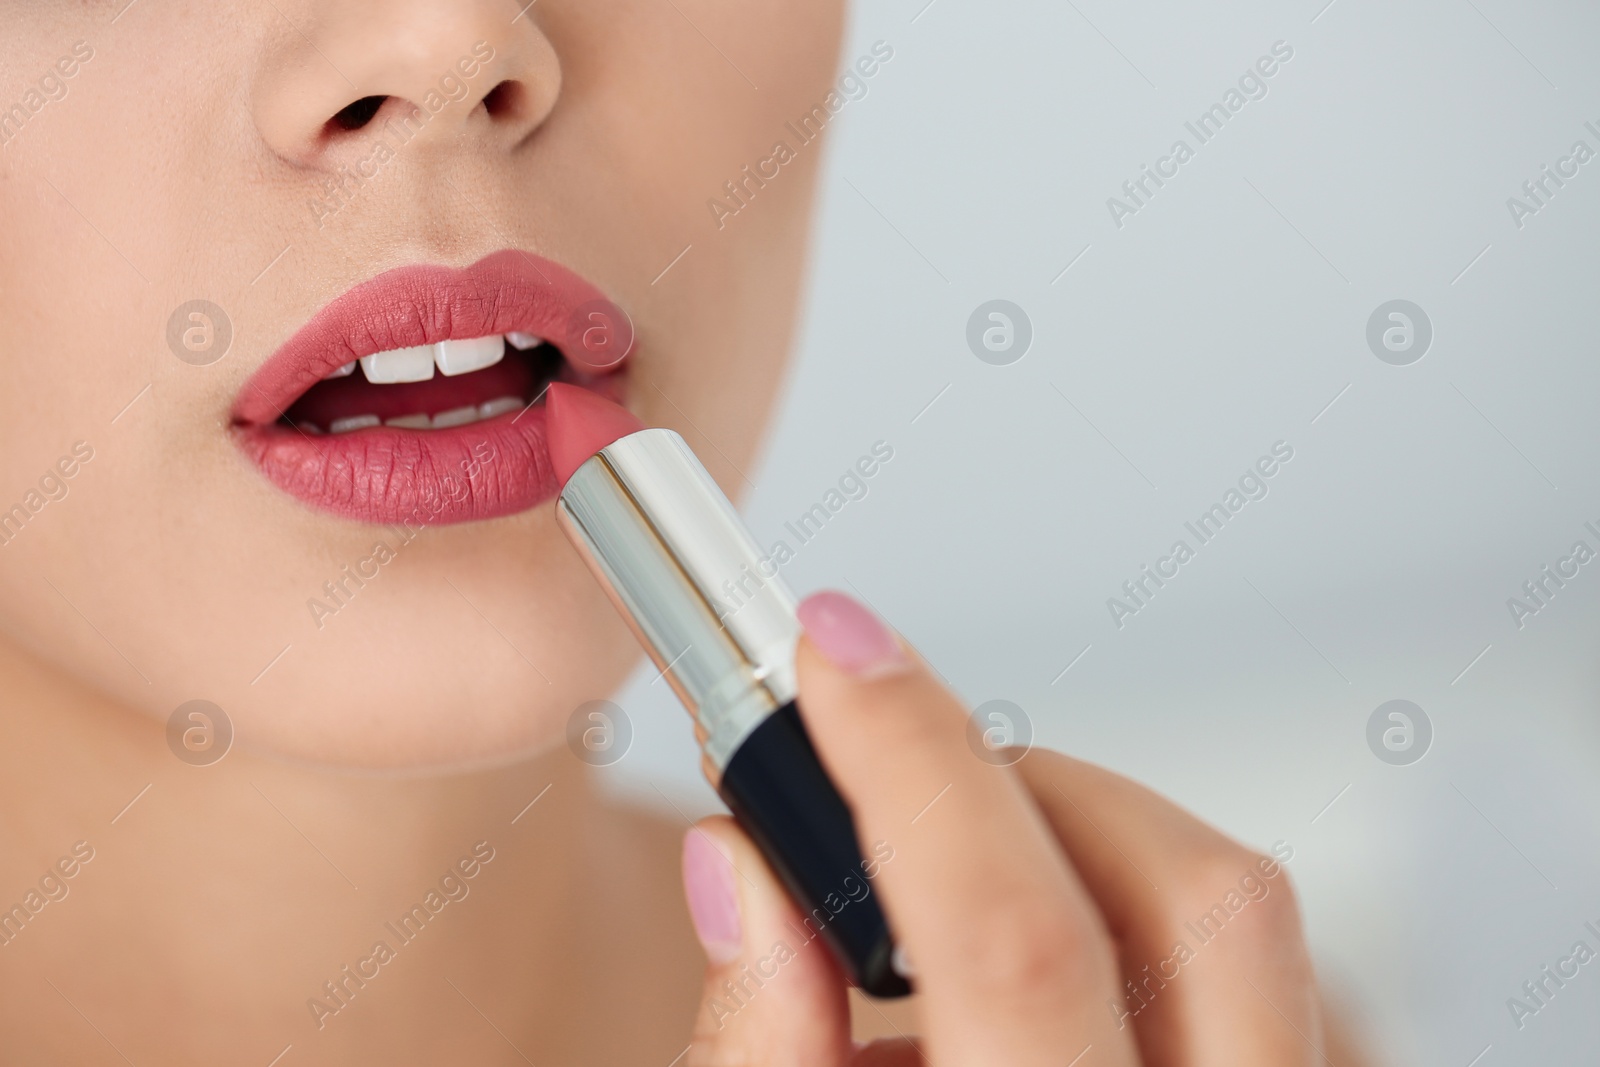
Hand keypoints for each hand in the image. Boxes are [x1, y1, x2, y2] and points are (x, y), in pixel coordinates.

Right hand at [679, 591, 1322, 1065]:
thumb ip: (760, 1044)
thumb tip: (740, 866)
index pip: (1014, 939)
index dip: (912, 764)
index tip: (833, 652)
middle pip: (1198, 892)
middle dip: (1029, 781)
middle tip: (913, 780)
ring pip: (1242, 914)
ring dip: (1084, 847)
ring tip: (958, 912)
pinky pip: (1251, 974)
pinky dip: (1125, 925)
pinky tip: (1035, 995)